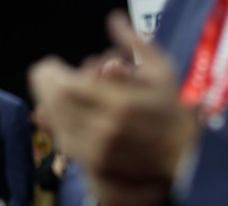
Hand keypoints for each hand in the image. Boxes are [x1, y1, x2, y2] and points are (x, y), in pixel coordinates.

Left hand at [29, 11, 198, 205]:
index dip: (50, 73)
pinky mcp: (96, 164)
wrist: (184, 156)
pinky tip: (61, 114)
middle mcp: (105, 130)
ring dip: (48, 104)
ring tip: (51, 92)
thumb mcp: (162, 71)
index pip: (66, 86)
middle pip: (56, 104)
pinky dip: (58, 125)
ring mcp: (99, 150)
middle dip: (44, 86)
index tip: (51, 64)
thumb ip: (134, 43)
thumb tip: (114, 18)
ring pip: (57, 124)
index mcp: (120, 103)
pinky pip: (65, 142)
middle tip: (44, 74)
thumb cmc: (174, 110)